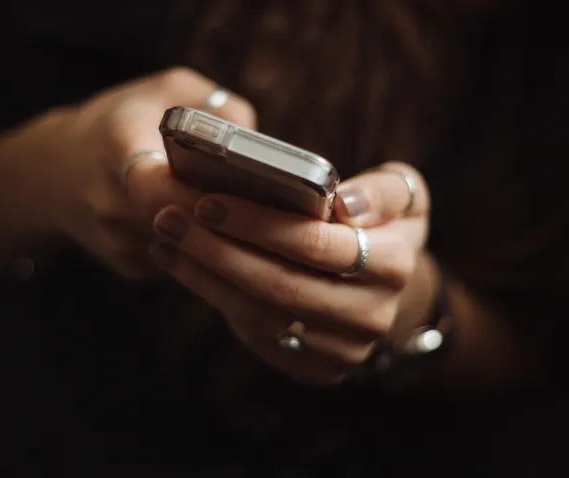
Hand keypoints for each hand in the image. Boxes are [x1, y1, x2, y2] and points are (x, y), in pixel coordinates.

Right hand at [0, 67, 255, 279]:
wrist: (53, 173)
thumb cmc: (120, 122)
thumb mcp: (164, 89)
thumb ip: (213, 105)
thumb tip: (258, 143)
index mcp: (116, 149)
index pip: (161, 187)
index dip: (205, 195)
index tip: (244, 189)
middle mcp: (111, 203)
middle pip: (185, 225)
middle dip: (228, 219)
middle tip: (271, 208)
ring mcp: (118, 243)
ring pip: (189, 250)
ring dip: (222, 238)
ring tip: (257, 218)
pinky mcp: (130, 268)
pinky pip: (182, 263)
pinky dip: (206, 249)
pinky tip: (222, 229)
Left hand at [149, 162, 431, 385]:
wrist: (384, 288)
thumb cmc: (380, 225)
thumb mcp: (402, 195)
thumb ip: (382, 191)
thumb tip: (343, 204)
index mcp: (394, 265)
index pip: (316, 244)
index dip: (257, 224)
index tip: (207, 201)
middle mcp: (372, 315)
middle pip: (279, 285)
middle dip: (216, 250)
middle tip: (169, 218)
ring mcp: (342, 350)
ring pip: (260, 315)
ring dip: (203, 276)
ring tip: (166, 239)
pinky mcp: (315, 369)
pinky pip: (255, 336)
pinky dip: (213, 298)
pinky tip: (183, 266)